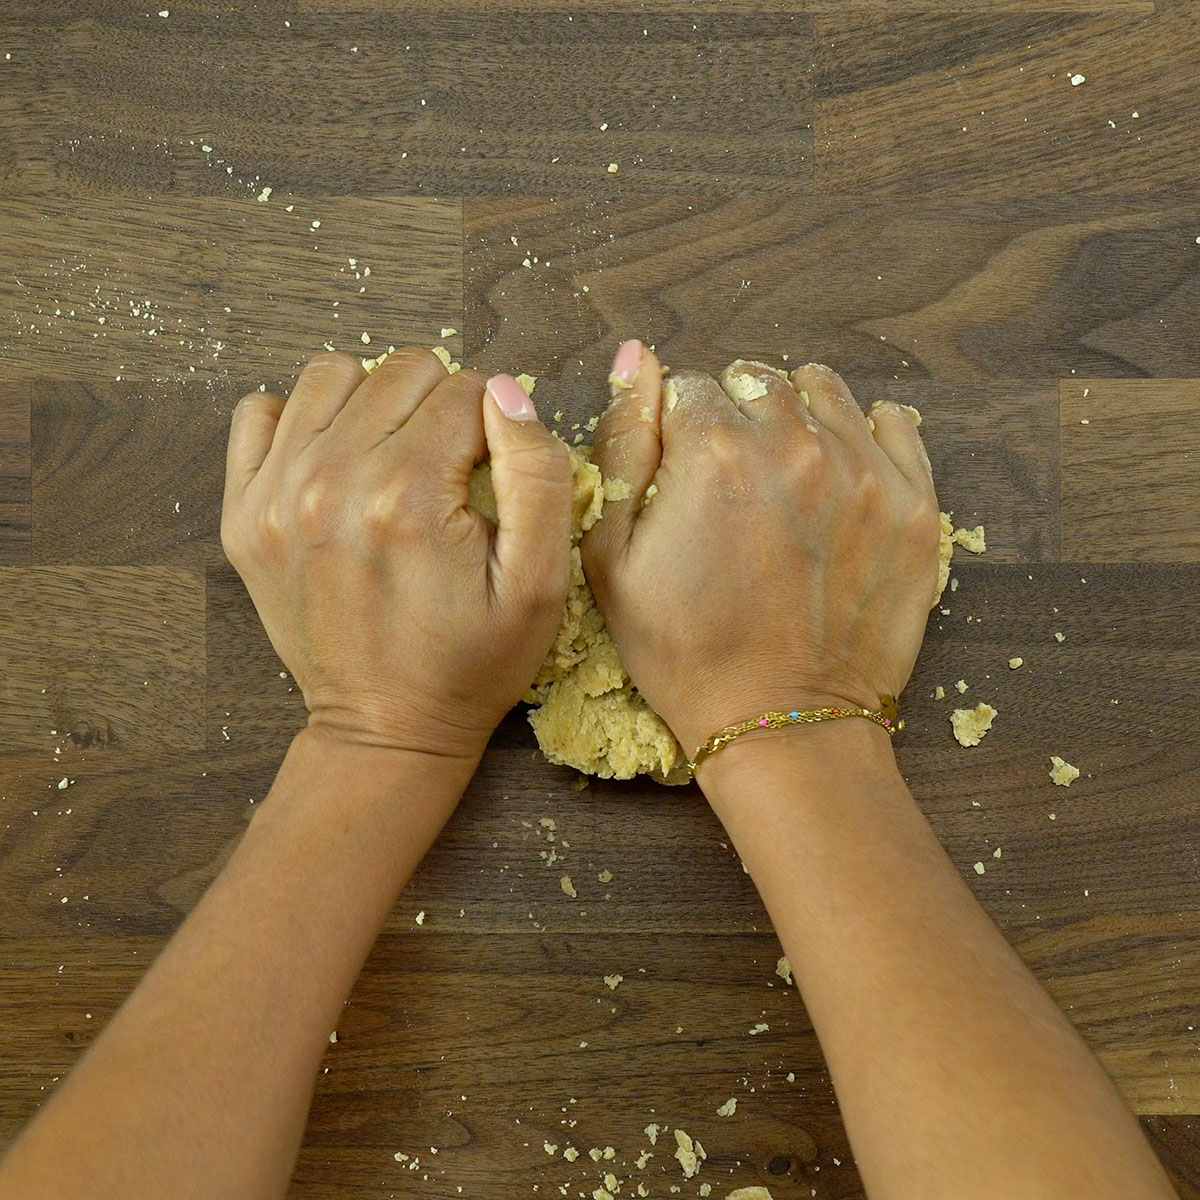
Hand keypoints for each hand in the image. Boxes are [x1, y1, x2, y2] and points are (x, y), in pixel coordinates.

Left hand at [221, 349, 571, 761]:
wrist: (384, 729)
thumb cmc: (472, 663)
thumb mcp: (540, 584)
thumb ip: (537, 476)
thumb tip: (507, 391)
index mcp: (409, 498)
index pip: (468, 391)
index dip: (497, 424)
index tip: (493, 473)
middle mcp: (331, 482)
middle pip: (402, 371)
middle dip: (441, 408)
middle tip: (450, 470)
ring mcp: (275, 495)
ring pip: (334, 374)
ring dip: (375, 402)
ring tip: (396, 457)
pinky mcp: (242, 513)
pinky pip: (260, 411)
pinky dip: (302, 420)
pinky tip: (336, 461)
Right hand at [582, 341, 941, 758]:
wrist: (783, 723)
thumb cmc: (685, 651)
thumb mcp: (613, 557)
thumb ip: (622, 443)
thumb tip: (634, 356)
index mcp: (712, 451)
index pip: (688, 388)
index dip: (677, 429)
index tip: (682, 473)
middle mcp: (793, 443)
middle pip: (756, 383)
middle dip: (736, 418)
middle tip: (731, 483)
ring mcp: (863, 470)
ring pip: (822, 391)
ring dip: (797, 417)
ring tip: (784, 477)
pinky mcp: (913, 502)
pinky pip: (893, 423)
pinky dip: (863, 435)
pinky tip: (838, 479)